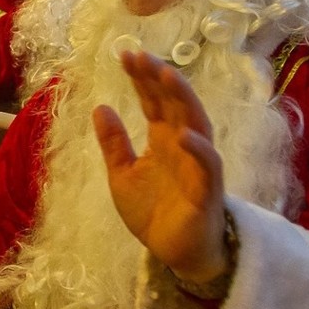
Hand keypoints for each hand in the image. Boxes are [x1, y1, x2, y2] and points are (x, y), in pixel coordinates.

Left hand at [92, 50, 228, 283]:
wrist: (174, 253)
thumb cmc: (154, 212)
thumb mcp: (122, 174)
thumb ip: (114, 144)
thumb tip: (100, 107)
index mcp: (163, 139)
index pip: (154, 101)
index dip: (142, 78)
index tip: (126, 54)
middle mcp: (182, 145)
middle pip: (175, 103)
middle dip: (159, 78)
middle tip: (142, 55)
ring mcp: (198, 165)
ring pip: (196, 123)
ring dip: (184, 99)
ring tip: (166, 75)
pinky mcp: (208, 190)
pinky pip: (208, 166)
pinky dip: (199, 148)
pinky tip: (183, 134)